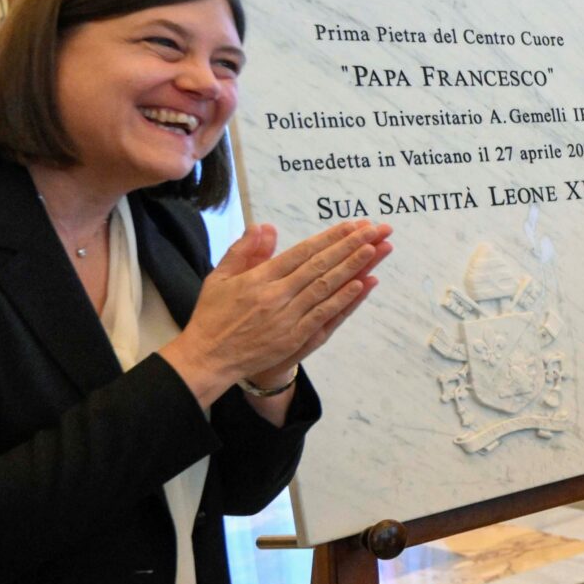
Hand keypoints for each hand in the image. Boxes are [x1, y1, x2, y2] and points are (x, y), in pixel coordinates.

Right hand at [158, 221, 392, 408]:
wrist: (208, 358)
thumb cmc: (214, 315)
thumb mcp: (220, 277)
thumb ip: (244, 251)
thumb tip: (265, 226)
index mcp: (259, 278)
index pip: (302, 252)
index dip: (329, 237)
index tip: (351, 225)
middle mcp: (276, 295)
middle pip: (319, 265)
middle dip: (349, 245)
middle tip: (374, 229)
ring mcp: (287, 317)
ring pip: (326, 287)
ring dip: (353, 267)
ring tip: (374, 248)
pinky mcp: (293, 338)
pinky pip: (323, 315)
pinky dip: (344, 299)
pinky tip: (361, 283)